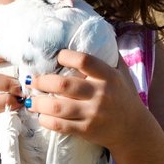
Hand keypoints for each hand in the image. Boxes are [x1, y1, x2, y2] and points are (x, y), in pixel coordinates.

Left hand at [26, 49, 149, 148]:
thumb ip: (110, 56)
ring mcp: (93, 114)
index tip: (56, 57)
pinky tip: (41, 116)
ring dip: (39, 103)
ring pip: (58, 107)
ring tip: (29, 100)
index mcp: (108, 76)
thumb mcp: (122, 74)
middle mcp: (101, 94)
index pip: (84, 61)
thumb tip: (95, 33)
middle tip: (31, 80)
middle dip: (42, 81)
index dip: (65, 56)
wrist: (134, 130)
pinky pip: (60, 126)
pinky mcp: (86, 130)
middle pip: (64, 85)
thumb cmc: (123, 96)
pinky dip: (46, 120)